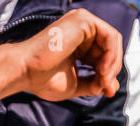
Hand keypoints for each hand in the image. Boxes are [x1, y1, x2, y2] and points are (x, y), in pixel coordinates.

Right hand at [6, 8, 122, 100]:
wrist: (26, 72)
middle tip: (105, 87)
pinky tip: (102, 70)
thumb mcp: (76, 84)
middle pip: (109, 47)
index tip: (105, 91)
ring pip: (113, 42)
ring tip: (102, 80)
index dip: (107, 73)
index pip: (102, 53)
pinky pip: (110, 37)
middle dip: (111, 69)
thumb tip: (111, 88)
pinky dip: (112, 56)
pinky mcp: (83, 20)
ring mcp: (82, 21)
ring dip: (112, 64)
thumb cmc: (43, 79)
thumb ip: (94, 84)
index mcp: (77, 40)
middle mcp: (80, 28)